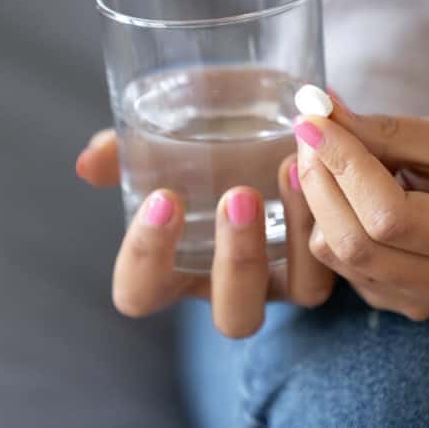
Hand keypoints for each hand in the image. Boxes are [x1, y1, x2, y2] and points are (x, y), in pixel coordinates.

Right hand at [76, 130, 333, 337]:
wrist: (276, 112)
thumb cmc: (210, 129)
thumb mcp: (168, 131)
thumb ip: (129, 149)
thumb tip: (90, 162)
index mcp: (176, 263)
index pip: (142, 292)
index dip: (146, 259)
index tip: (162, 200)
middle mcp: (233, 281)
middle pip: (234, 315)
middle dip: (238, 259)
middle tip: (239, 195)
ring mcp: (289, 275)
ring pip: (300, 295)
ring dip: (296, 236)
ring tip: (290, 169)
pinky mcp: (331, 255)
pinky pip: (338, 260)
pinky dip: (330, 217)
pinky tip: (323, 164)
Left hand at [292, 96, 428, 320]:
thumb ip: (380, 131)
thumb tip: (317, 115)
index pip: (389, 214)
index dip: (343, 166)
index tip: (312, 121)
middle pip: (354, 243)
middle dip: (319, 181)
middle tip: (309, 133)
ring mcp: (422, 301)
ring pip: (337, 256)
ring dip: (318, 200)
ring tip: (329, 156)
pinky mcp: (396, 303)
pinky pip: (340, 265)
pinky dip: (330, 221)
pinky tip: (346, 191)